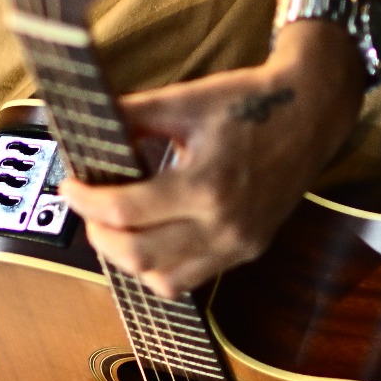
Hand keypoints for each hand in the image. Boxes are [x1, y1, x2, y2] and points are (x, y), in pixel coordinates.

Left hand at [61, 22, 365, 296]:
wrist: (311, 111)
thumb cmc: (249, 101)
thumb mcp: (184, 99)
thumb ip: (131, 115)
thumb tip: (85, 126)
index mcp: (207, 186)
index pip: (125, 211)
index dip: (85, 201)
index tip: (69, 186)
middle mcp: (225, 226)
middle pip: (138, 256)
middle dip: (99, 235)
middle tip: (87, 208)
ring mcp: (239, 245)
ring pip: (163, 280)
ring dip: (127, 259)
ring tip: (114, 225)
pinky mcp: (248, 251)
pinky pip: (191, 278)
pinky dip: (159, 267)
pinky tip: (148, 236)